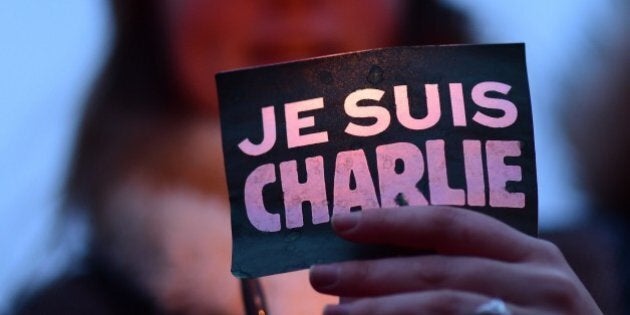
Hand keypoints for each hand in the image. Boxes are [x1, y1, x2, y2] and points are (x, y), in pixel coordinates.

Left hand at [309, 206, 601, 314]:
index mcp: (532, 253)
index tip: (341, 222)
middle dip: (372, 273)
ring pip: (442, 308)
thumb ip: (463, 266)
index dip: (391, 221)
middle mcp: (539, 284)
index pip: (452, 224)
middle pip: (438, 270)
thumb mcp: (514, 285)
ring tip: (333, 313)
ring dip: (380, 311)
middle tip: (321, 274)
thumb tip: (376, 262)